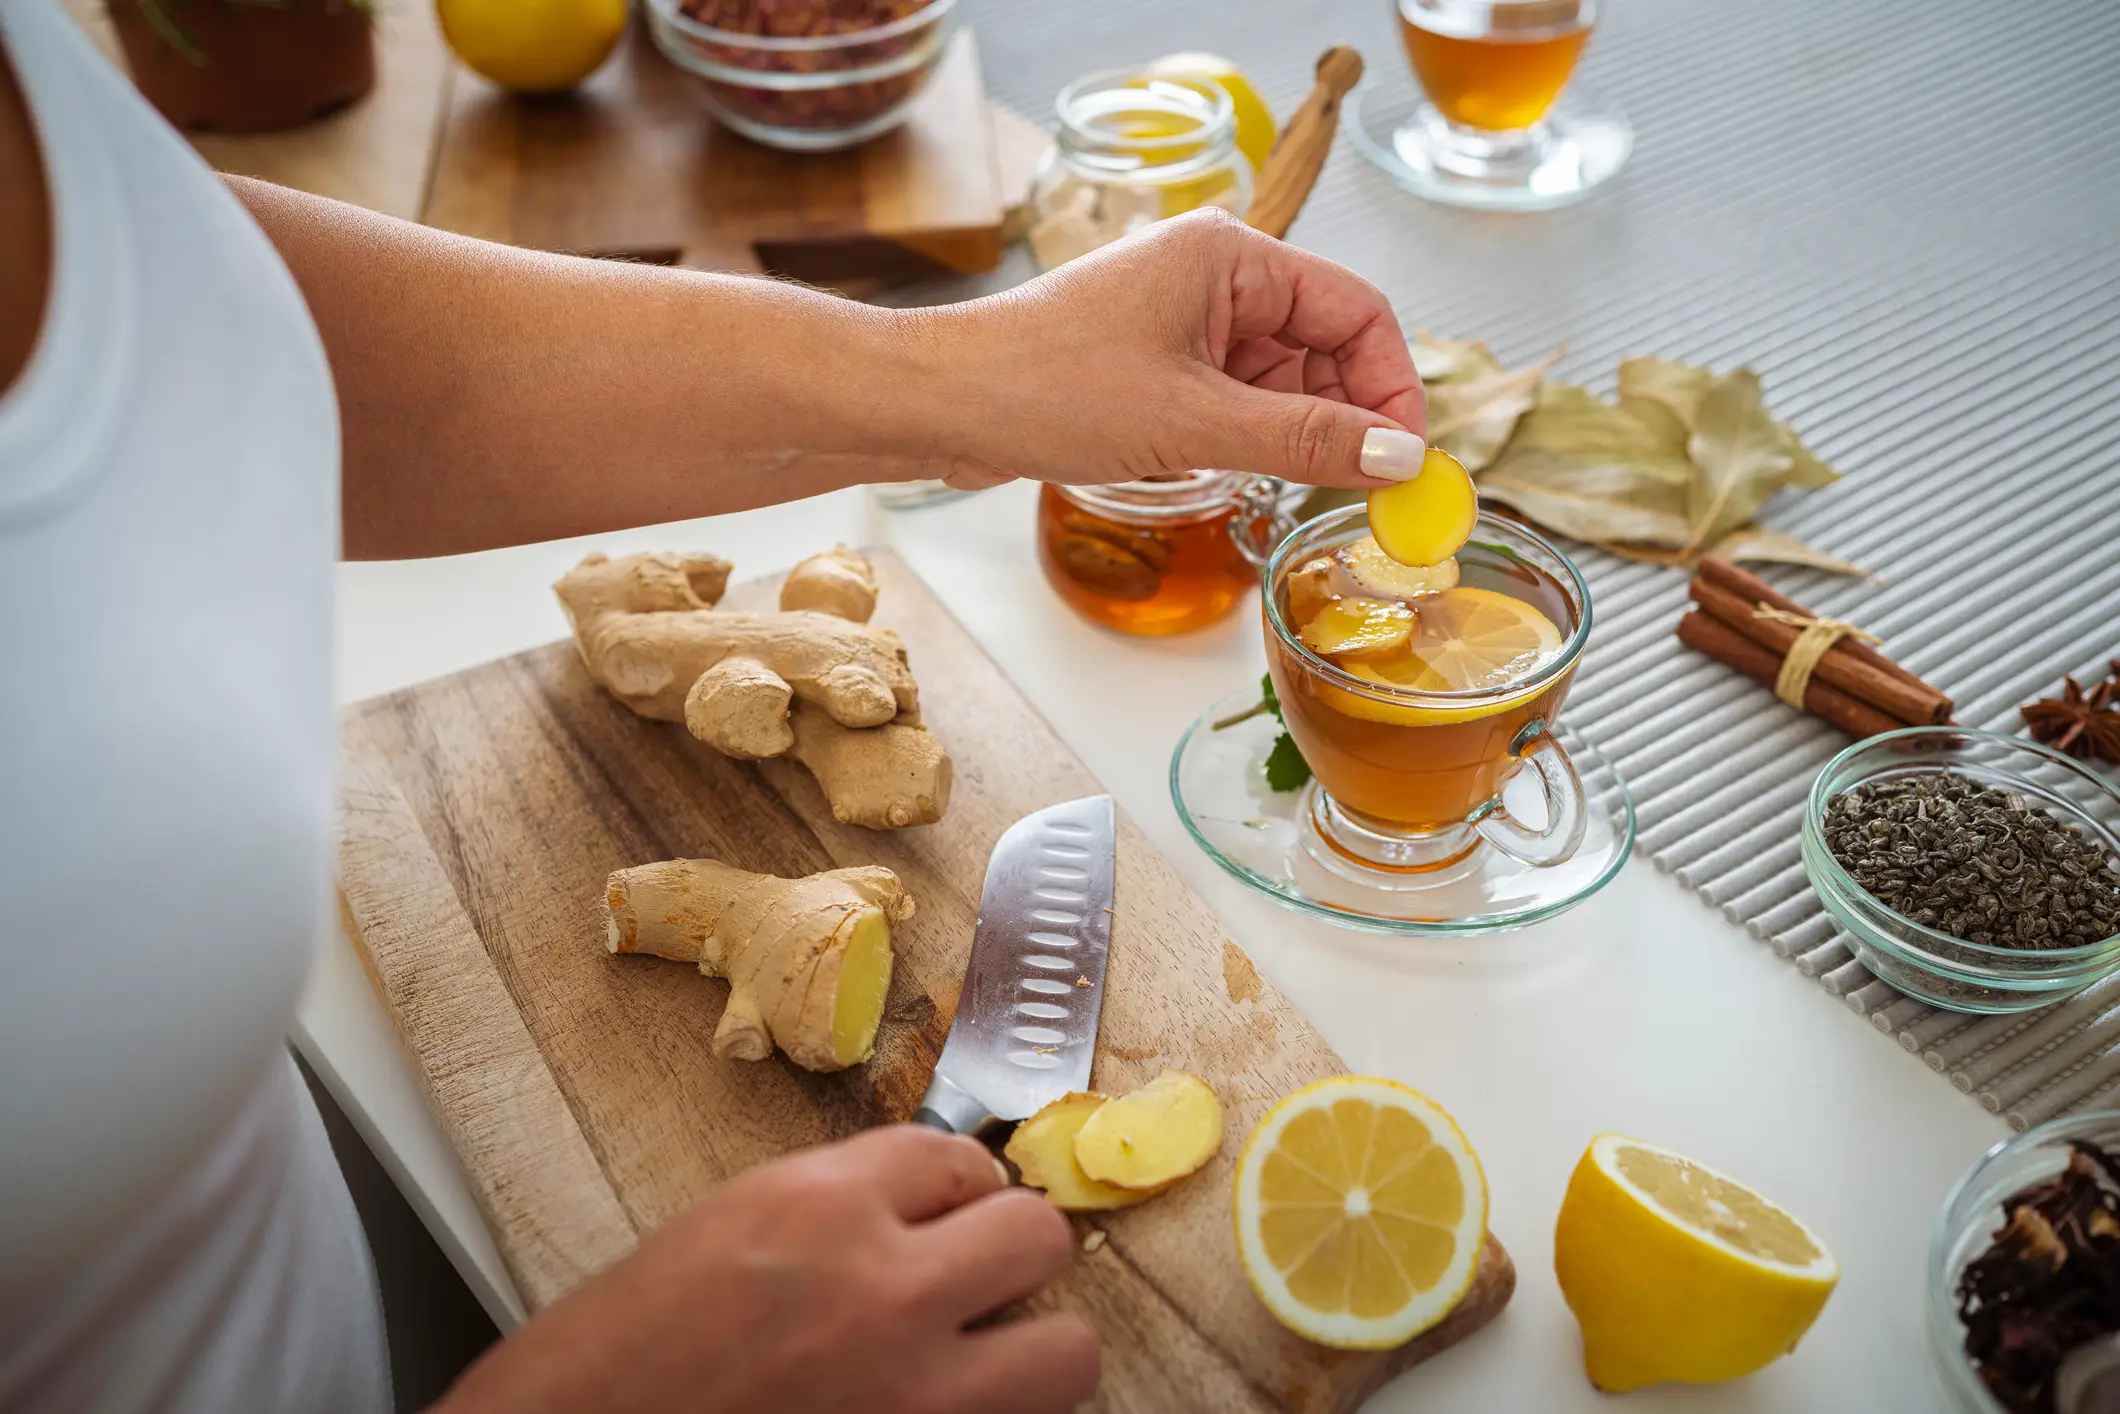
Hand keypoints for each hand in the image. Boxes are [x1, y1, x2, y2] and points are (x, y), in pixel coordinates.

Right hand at [433, 1126, 1096, 1413]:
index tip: (948, 1212)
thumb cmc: (612, 1362)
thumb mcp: (720, 1234)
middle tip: (976, 1281)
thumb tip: (919, 1210)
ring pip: (1068, 1350)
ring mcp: (914, 1395)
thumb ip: (832, 1212)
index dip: (955, 1190)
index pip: (956, 1156)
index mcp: (817, 1208)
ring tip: (979, 1360)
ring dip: (1031, 1350)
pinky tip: (936, 1413)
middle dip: (1010, 1256)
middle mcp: (881, 1290)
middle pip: (1036, 1235)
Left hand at [917, 208, 1426, 490]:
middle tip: (1360, 494)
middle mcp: (1213, 276)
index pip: (1357, 310)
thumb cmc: (1045, 386)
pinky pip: (1234, 399)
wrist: (939, 403)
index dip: (1392, 386)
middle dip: (1346, 418)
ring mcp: (1183, 320)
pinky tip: (1233, 475)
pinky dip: (1248, 440)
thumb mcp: (1193, 422)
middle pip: (1326, 346)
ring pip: (1280, 381)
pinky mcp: (1156, 363)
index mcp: (1231, 256)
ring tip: (1282, 487)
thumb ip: (1304, 440)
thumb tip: (1396, 457)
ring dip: (1293, 436)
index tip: (1405, 461)